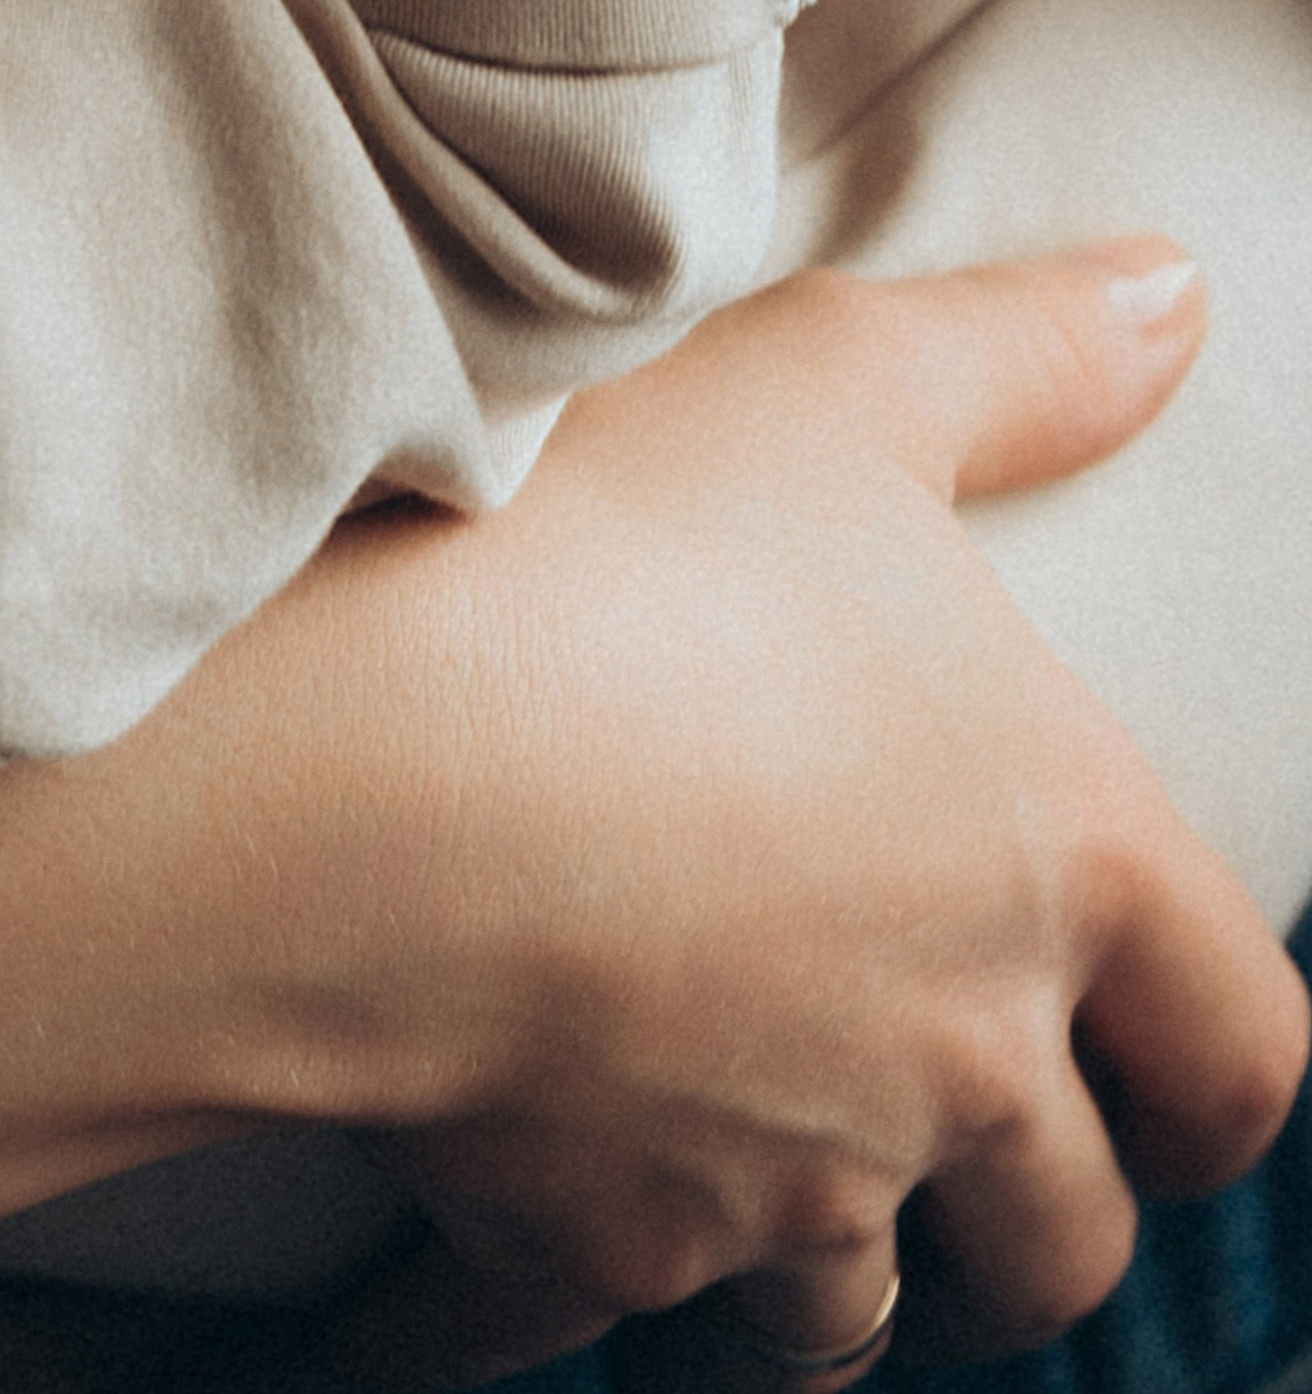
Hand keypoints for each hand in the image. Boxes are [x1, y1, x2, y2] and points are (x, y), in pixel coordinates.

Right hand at [217, 246, 1303, 1390]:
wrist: (362, 765)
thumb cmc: (615, 552)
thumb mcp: (830, 386)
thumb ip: (1018, 357)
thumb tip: (1173, 295)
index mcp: (1058, 859)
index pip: (1240, 1051)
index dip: (1214, 1083)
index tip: (1171, 1094)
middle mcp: (954, 1057)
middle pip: (1060, 1233)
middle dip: (1012, 1217)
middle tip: (938, 1157)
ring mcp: (776, 1180)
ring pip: (839, 1313)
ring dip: (801, 1275)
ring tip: (727, 1192)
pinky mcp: (590, 1246)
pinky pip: (572, 1323)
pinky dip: (535, 1296)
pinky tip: (474, 1239)